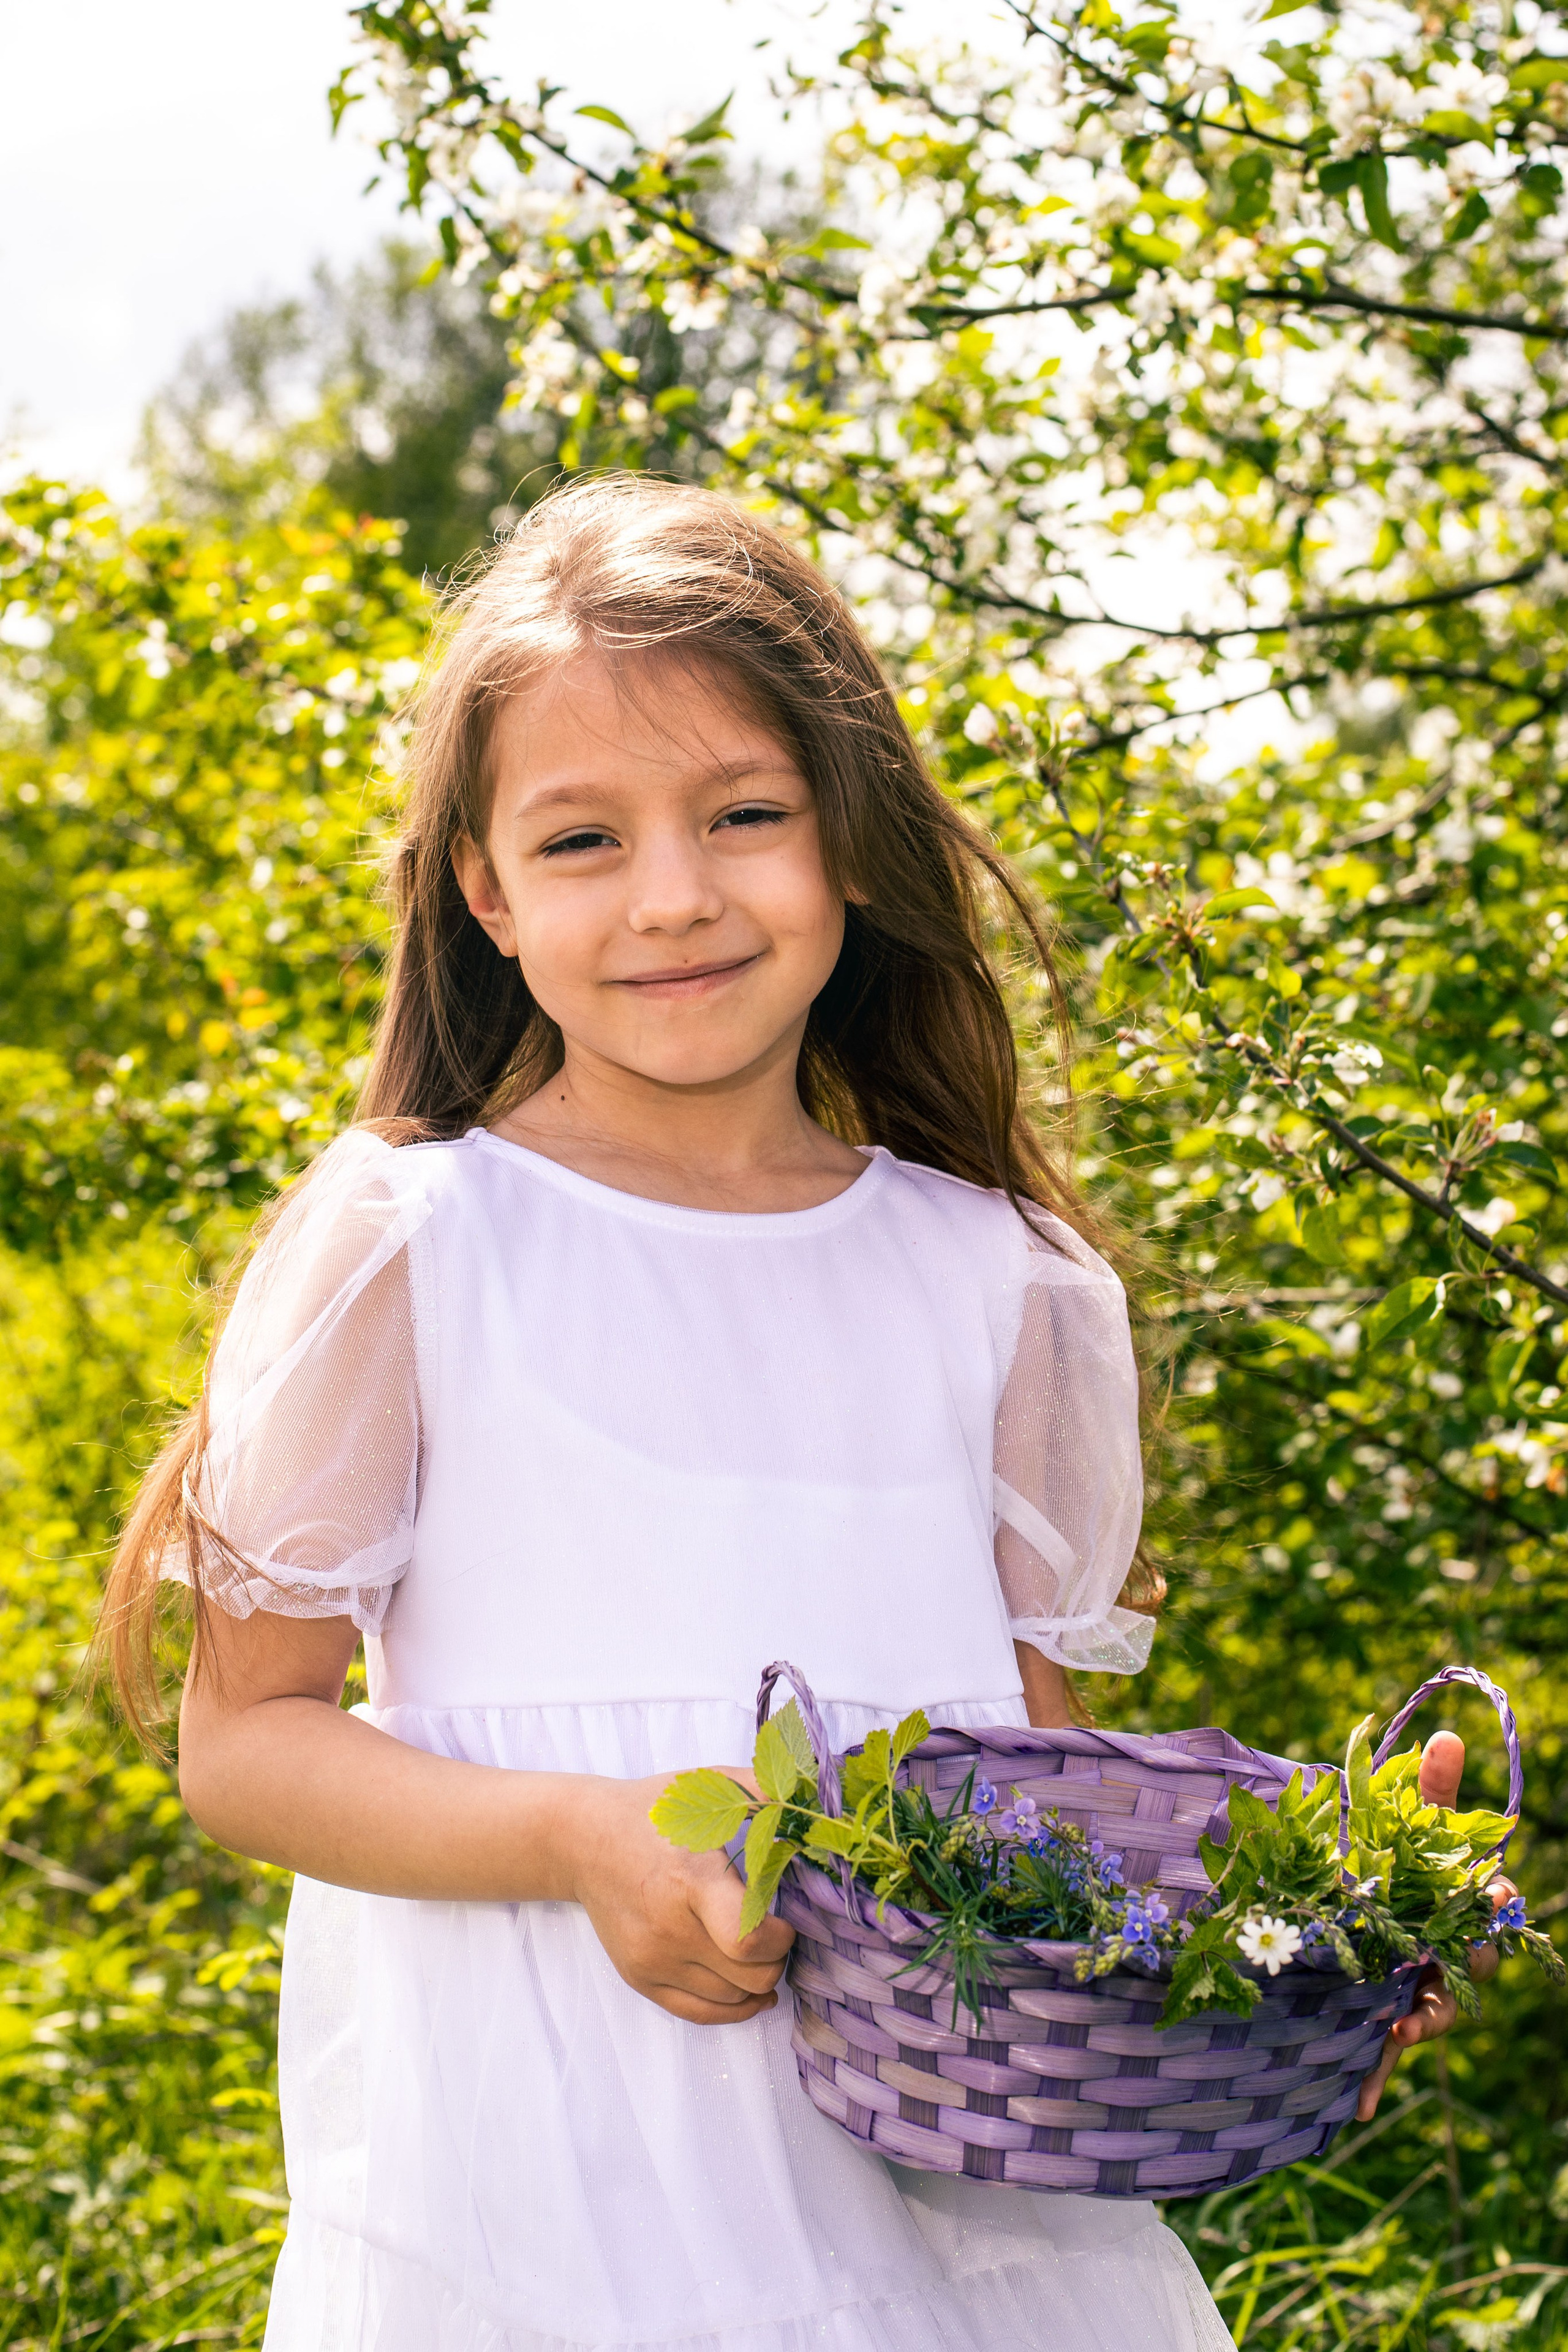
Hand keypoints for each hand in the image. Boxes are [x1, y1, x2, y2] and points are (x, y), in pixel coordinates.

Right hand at [567, 1771, 794, 2025]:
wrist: (583, 1839)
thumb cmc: (652, 1814)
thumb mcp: (706, 1786)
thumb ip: (762, 1791)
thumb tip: (813, 1802)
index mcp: (690, 1881)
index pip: (748, 1942)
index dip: (781, 1940)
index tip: (786, 1921)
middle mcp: (668, 1929)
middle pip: (749, 1979)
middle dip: (777, 1961)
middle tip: (777, 1935)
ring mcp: (651, 1959)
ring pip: (731, 2000)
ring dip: (757, 1982)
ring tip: (758, 1952)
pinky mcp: (638, 1977)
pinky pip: (698, 2014)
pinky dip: (732, 2008)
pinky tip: (747, 1990)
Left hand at [1355, 1729, 1514, 2120]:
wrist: (1359, 1903)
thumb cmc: (1396, 1862)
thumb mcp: (1407, 1823)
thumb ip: (1430, 1787)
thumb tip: (1445, 1732)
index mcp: (1458, 1906)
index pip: (1492, 1905)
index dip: (1494, 1899)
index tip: (1490, 1891)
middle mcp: (1448, 1952)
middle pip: (1469, 1967)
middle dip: (1460, 1970)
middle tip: (1444, 1969)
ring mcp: (1420, 1988)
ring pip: (1435, 2014)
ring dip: (1421, 2027)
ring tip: (1400, 2032)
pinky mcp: (1385, 2017)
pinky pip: (1382, 2056)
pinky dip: (1373, 2082)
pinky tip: (1355, 2111)